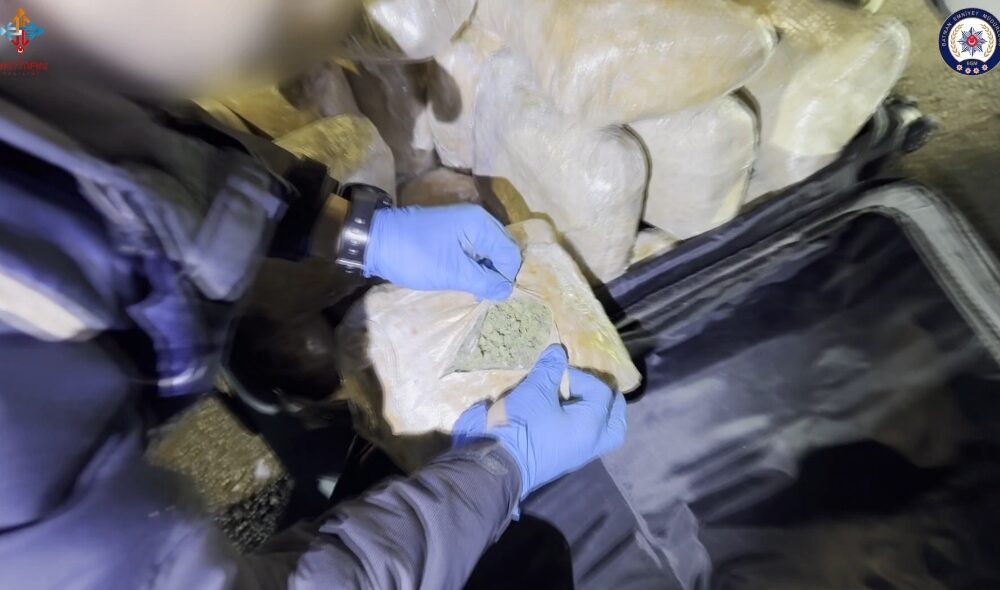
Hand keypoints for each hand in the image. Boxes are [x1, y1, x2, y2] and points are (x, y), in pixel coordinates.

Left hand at [364, 205, 521, 300]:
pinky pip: (474, 250)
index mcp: (481, 224)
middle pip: (502, 251)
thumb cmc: (416, 256)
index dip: (506, 277)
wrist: (376, 241)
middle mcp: (477, 220)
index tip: (494, 296)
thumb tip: (507, 290)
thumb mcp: (452, 273)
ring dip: (486, 272)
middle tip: (485, 295)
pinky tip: (466, 280)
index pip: (510, 254)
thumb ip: (484, 282)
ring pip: (488, 252)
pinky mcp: (453, 233)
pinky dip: (474, 266)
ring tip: (475, 290)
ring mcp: (464, 225)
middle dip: (498, 274)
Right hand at [452, 345, 626, 499]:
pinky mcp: (562, 459)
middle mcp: (591, 442)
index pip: (600, 392)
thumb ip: (550, 369)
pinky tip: (568, 414)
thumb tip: (558, 350)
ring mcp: (577, 454)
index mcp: (592, 425)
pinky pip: (585, 441)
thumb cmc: (522, 425)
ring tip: (585, 401)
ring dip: (599, 418)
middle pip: (616, 424)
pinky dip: (583, 426)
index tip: (559, 372)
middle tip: (600, 388)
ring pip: (602, 436)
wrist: (498, 464)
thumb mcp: (535, 391)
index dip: (582, 376)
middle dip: (611, 404)